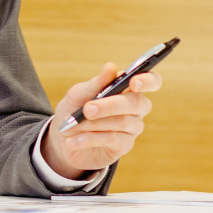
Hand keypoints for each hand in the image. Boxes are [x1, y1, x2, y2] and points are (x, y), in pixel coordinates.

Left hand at [42, 62, 162, 178]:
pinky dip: (90, 139)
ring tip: (73, 125)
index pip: (151, 81)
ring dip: (94, 123)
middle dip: (110, 105)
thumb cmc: (73, 111)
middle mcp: (135, 107)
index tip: (134, 82)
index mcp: (127, 88)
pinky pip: (113, 140)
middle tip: (88, 109)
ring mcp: (132, 127)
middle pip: (137, 103)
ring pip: (123, 122)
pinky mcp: (124, 145)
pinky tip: (73, 141)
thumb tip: (111, 67)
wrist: (62, 140)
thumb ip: (95, 83)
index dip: (148, 81)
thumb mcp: (77, 95)